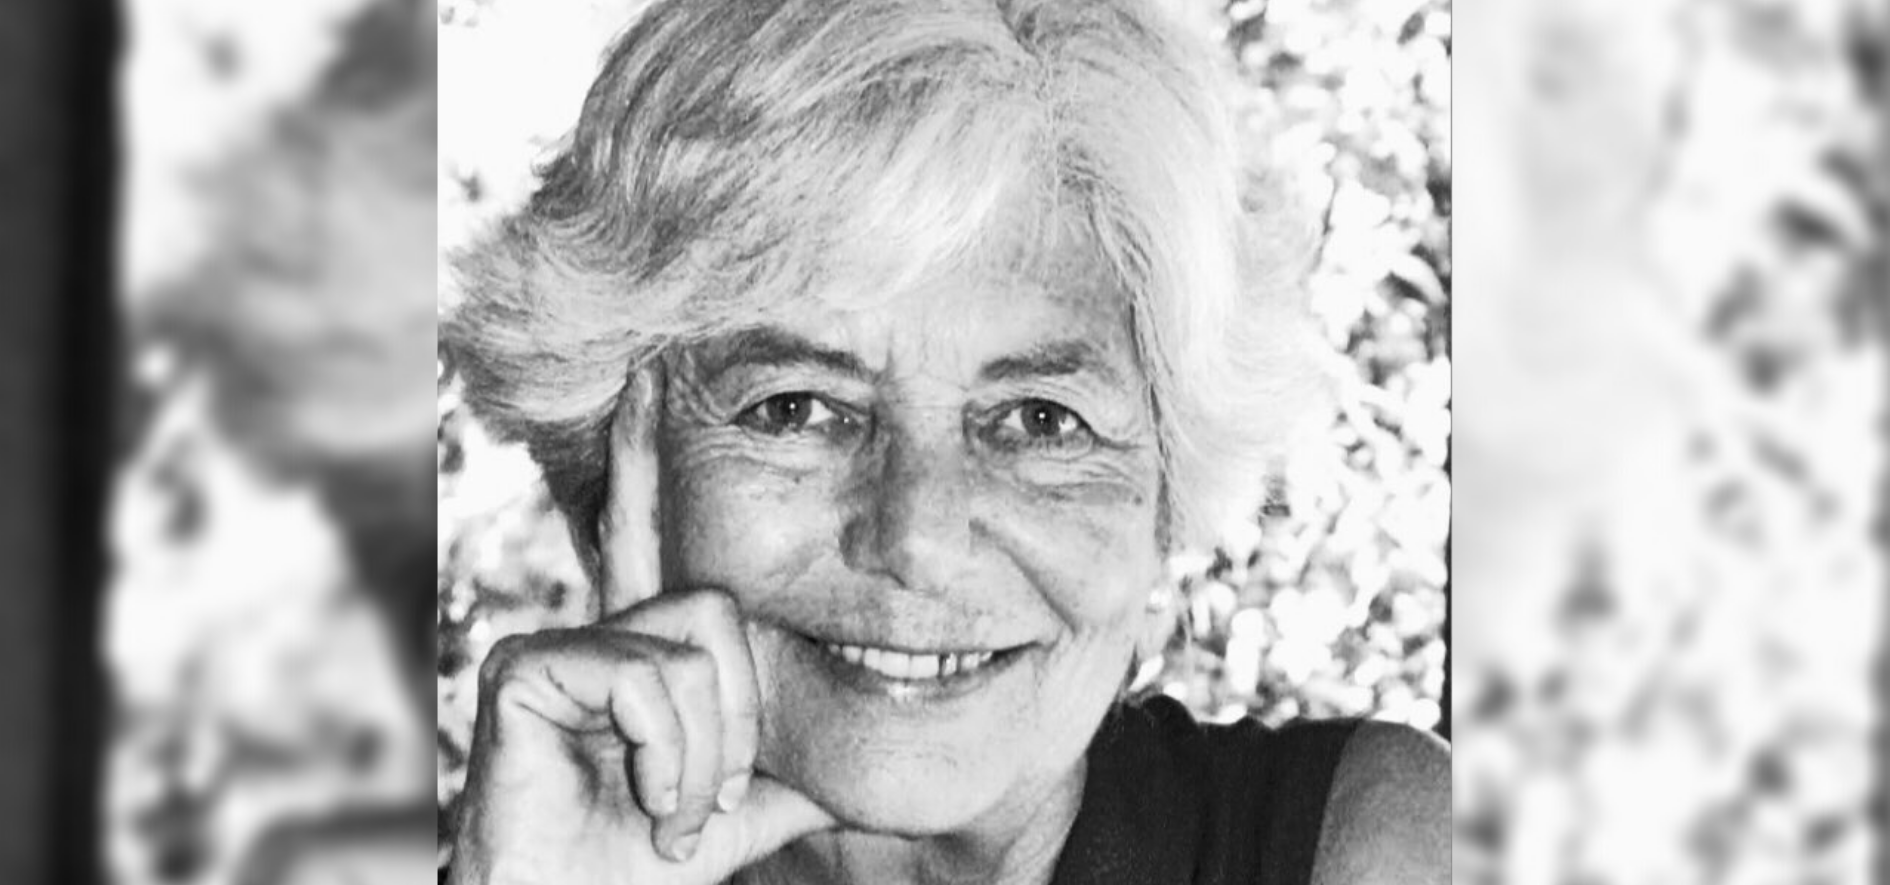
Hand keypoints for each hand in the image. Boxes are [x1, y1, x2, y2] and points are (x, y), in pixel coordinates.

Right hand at [447, 369, 835, 884]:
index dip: (648, 460)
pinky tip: (640, 799)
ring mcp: (558, 643)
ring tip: (667, 810)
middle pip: (723, 608)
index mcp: (644, 653)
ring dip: (704, 755)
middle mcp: (600, 631)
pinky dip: (666, 753)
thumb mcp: (737, 807)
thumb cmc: (636, 866)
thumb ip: (787, 769)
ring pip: (695, 648)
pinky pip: (644, 676)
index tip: (650, 377)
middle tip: (699, 802)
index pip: (653, 538)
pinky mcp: (526, 667)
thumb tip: (859, 762)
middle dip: (737, 722)